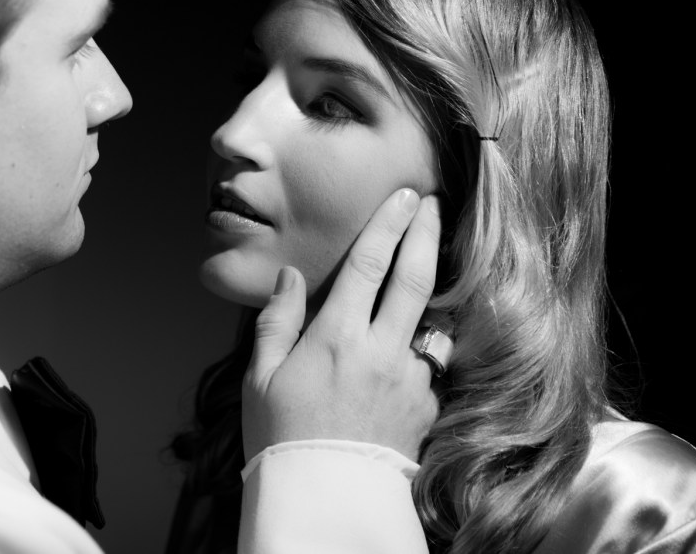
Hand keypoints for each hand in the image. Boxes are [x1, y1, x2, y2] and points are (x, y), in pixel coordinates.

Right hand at [242, 188, 441, 462]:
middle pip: (415, 277)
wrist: (323, 500)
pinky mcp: (426, 404)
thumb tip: (290, 277)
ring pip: (434, 317)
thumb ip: (276, 320)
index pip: (370, 264)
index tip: (402, 195)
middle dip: (425, 232)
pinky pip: (432, 359)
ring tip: (432, 261)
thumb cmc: (281, 438)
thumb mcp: (260, 377)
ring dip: (435, 285)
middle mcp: (381, 351)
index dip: (388, 223)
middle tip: (433, 202)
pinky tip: (419, 333)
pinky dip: (428, 339)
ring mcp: (410, 378)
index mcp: (336, 337)